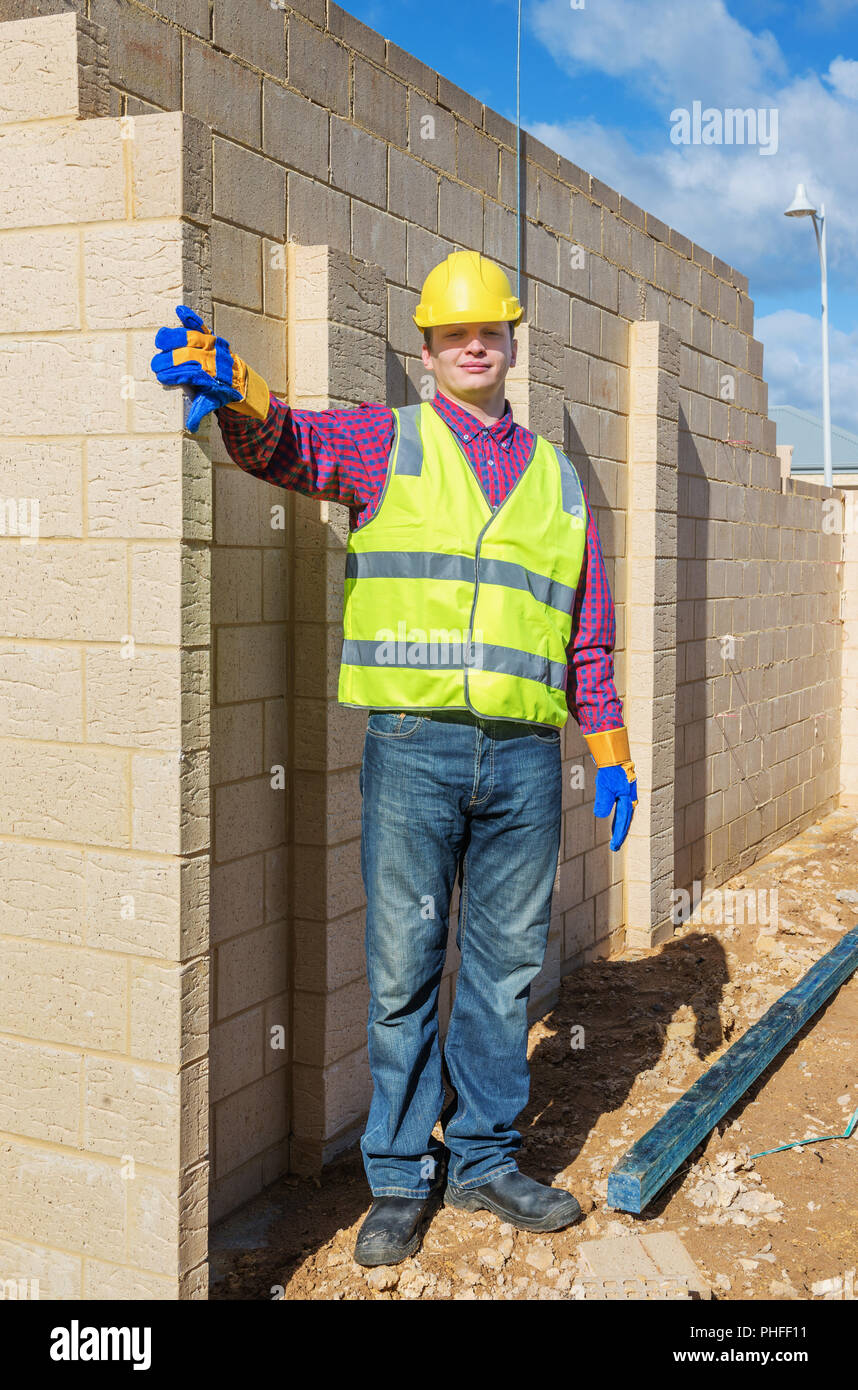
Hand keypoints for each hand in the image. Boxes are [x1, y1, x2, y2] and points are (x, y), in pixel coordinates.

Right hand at [150, 304, 269, 432]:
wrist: (238, 378)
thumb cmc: (218, 391)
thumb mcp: (210, 403)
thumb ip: (200, 412)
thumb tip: (191, 426)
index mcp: (213, 377)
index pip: (191, 374)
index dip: (175, 374)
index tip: (161, 377)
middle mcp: (214, 359)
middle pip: (189, 355)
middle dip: (170, 359)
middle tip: (154, 364)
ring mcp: (213, 345)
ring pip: (193, 338)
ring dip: (174, 337)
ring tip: (159, 340)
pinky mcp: (211, 335)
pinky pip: (202, 324)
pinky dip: (191, 317)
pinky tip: (179, 310)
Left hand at [593, 764, 636, 850]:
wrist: (615, 757)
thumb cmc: (610, 771)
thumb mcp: (604, 786)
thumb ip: (604, 801)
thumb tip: (600, 815)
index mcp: (627, 800)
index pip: (622, 822)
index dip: (618, 835)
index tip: (614, 846)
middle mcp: (630, 800)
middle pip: (626, 821)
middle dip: (620, 834)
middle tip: (614, 847)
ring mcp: (629, 797)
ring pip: (625, 816)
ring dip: (620, 828)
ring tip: (615, 839)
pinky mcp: (624, 794)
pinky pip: (623, 810)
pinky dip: (619, 819)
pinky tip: (615, 824)